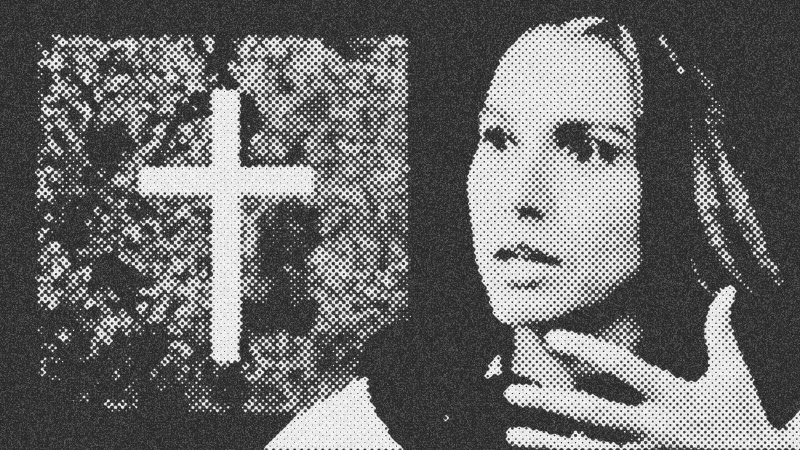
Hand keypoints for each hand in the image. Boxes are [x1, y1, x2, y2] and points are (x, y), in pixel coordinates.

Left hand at [504, 286, 799, 448]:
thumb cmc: (743, 419)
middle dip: (550, 403)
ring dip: (548, 443)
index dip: (587, 348)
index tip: (553, 337)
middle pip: (594, 414)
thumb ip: (720, 333)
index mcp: (674, 396)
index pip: (623, 366)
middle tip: (512, 394)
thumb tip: (727, 292)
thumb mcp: (734, 375)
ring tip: (514, 433)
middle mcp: (656, 428)